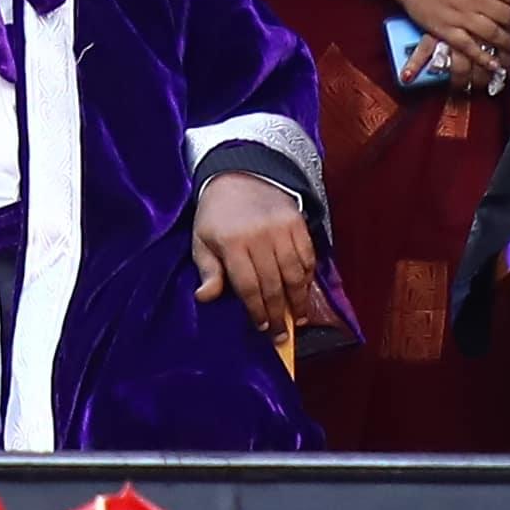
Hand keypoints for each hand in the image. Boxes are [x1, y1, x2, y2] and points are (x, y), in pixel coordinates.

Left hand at [190, 172, 319, 332]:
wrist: (238, 175)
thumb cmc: (216, 215)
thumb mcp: (202, 240)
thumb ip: (207, 270)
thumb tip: (205, 297)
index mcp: (232, 243)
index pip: (249, 286)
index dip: (258, 311)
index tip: (263, 327)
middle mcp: (259, 236)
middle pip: (274, 284)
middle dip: (279, 314)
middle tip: (282, 334)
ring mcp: (281, 228)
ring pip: (295, 273)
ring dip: (298, 299)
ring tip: (299, 317)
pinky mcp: (297, 222)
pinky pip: (308, 255)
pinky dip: (308, 275)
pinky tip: (304, 289)